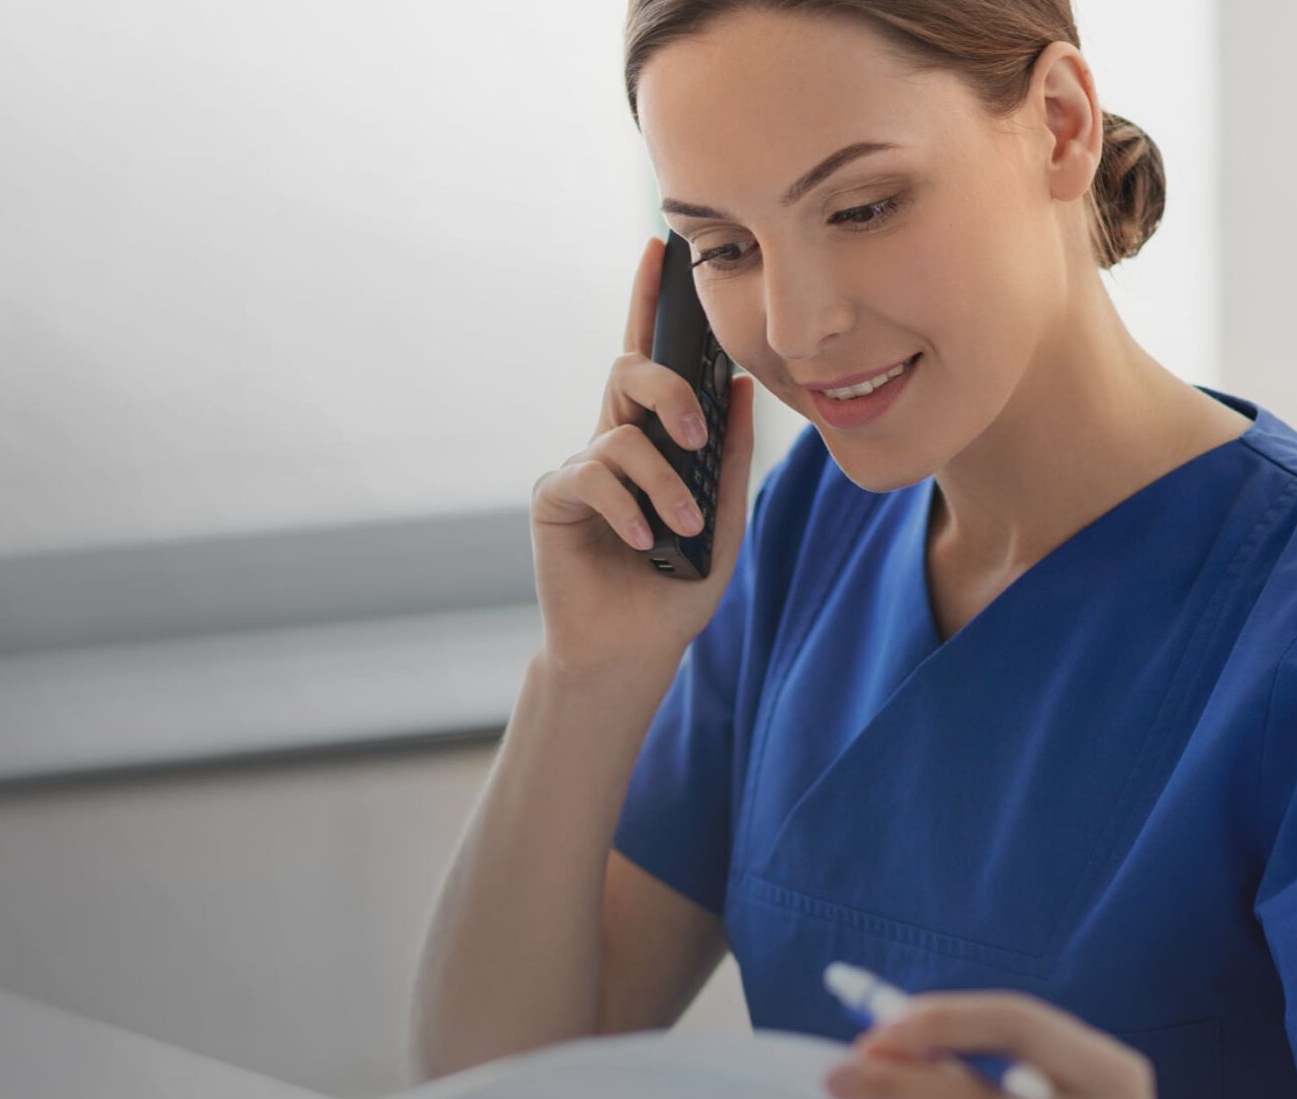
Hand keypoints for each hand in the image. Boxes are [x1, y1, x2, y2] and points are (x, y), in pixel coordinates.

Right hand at [530, 235, 756, 678]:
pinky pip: (593, 477)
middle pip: (631, 371)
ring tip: (681, 526)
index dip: (650, 302)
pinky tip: (644, 541)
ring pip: (621, 432)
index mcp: (652, 439)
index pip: (651, 358)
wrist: (630, 651)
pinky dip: (627, 506)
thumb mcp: (724, 523)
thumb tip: (742, 387)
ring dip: (662, 480)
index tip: (658, 248)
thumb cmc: (675, 591)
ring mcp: (580, 468)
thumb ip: (730, 458)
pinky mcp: (554, 499)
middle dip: (669, 389)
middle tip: (697, 433)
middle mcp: (612, 441)